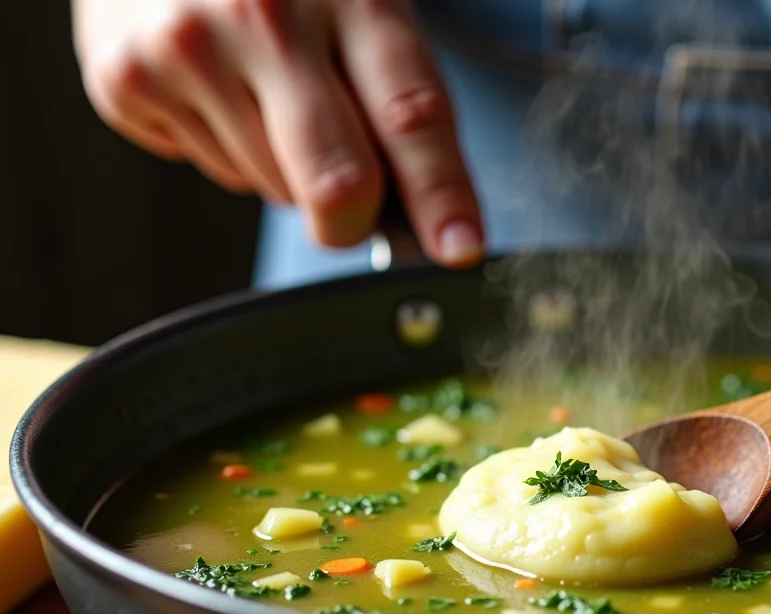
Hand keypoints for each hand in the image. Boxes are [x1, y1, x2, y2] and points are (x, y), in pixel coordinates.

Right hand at [73, 0, 482, 265]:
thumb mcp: (359, 7)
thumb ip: (397, 99)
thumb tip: (430, 217)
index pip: (412, 114)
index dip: (441, 193)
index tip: (460, 248)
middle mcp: (266, 15)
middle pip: (338, 180)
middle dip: (353, 221)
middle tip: (351, 209)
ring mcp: (190, 47)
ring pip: (273, 189)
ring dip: (286, 172)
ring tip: (266, 95)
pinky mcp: (128, 78)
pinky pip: (215, 172)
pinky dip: (229, 151)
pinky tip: (218, 89)